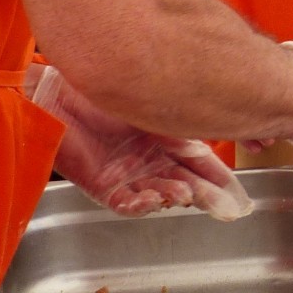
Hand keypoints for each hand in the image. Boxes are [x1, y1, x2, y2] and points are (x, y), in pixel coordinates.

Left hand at [28, 65, 253, 220]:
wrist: (55, 93)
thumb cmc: (97, 88)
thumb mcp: (147, 101)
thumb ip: (175, 112)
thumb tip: (214, 116)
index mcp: (164, 138)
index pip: (199, 162)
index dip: (218, 176)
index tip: (237, 190)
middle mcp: (149, 160)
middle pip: (185, 181)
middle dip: (205, 193)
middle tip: (223, 202)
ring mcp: (127, 175)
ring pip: (160, 193)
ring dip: (174, 196)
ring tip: (185, 194)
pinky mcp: (102, 186)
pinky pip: (126, 203)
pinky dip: (141, 204)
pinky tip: (153, 199)